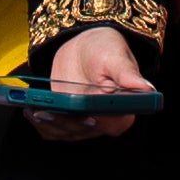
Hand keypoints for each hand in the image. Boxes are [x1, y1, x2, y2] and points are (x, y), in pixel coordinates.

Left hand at [27, 22, 153, 141]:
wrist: (84, 46)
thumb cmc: (105, 48)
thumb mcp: (115, 56)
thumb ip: (127, 74)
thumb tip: (147, 89)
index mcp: (124, 108)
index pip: (114, 122)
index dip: (99, 121)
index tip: (85, 114)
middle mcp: (106, 120)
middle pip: (86, 130)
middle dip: (67, 122)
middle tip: (49, 111)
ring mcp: (85, 122)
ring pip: (67, 133)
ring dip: (51, 125)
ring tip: (36, 111)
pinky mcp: (68, 121)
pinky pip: (54, 131)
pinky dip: (42, 125)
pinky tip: (32, 112)